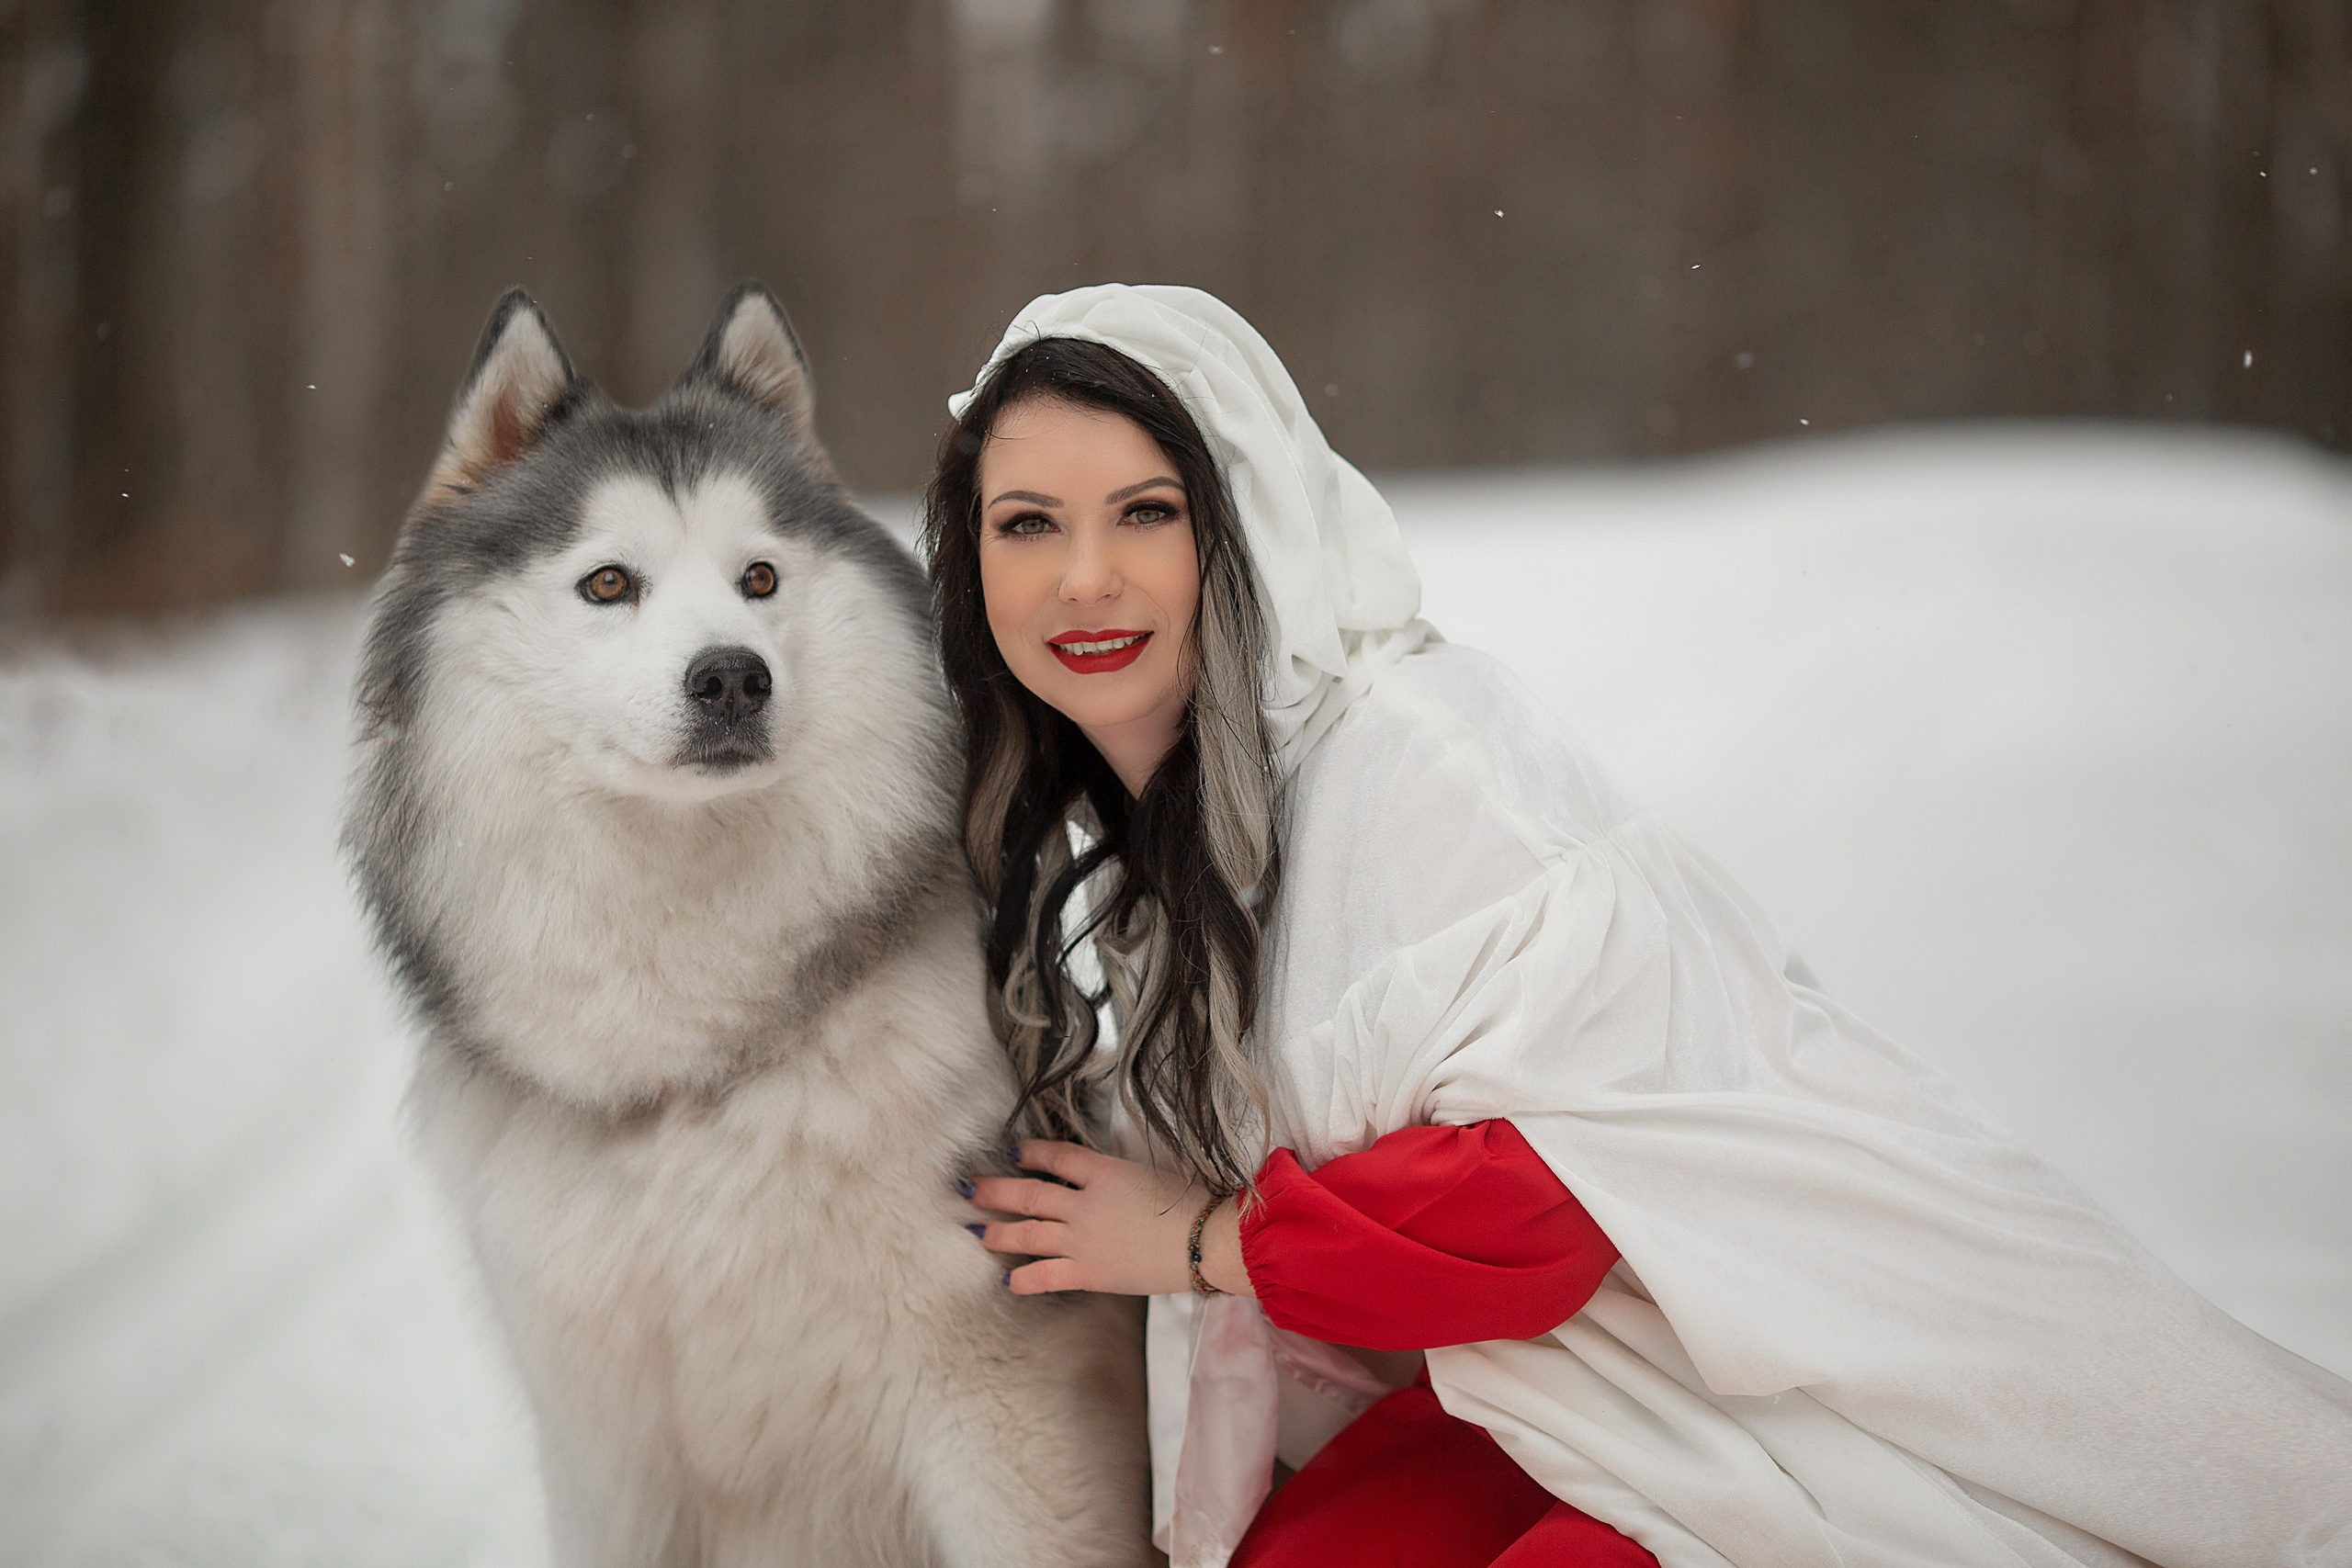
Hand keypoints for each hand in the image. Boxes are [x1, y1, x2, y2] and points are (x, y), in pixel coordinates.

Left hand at [967, 1140, 1254, 1297]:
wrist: (1206, 1241)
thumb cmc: (1193, 1203)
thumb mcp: (1152, 1174)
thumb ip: (1119, 1176)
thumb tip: (1102, 1180)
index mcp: (1104, 1171)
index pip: (1055, 1156)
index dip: (1030, 1152)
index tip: (1013, 1151)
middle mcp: (1084, 1203)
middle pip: (1028, 1193)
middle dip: (994, 1190)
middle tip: (968, 1188)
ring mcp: (1082, 1240)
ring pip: (1027, 1233)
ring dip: (997, 1232)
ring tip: (976, 1230)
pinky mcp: (1089, 1272)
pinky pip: (1045, 1275)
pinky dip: (1023, 1277)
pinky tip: (1008, 1279)